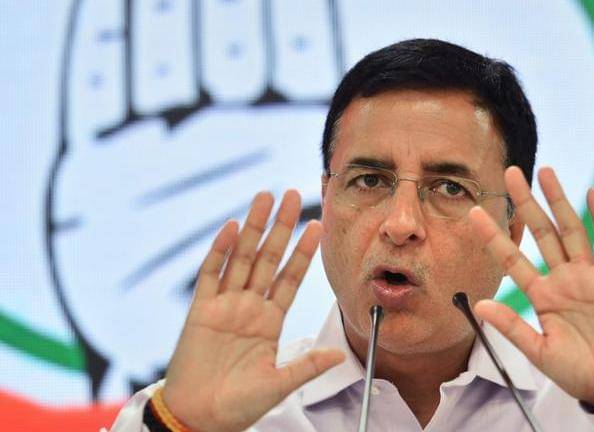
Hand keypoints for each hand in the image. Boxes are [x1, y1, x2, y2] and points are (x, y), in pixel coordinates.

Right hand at [162, 190, 343, 431]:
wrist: (200, 418)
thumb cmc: (239, 405)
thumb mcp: (280, 384)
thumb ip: (307, 366)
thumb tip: (339, 355)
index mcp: (269, 321)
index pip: (290, 277)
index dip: (303, 252)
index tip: (317, 226)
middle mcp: (249, 307)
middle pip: (268, 258)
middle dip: (281, 227)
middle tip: (293, 195)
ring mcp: (225, 306)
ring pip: (242, 257)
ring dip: (254, 228)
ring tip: (265, 198)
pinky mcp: (201, 311)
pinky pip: (211, 275)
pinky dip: (220, 251)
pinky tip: (232, 228)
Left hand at [469, 166, 593, 409]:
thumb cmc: (576, 372)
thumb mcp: (539, 351)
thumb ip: (511, 327)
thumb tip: (479, 305)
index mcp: (541, 296)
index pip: (512, 259)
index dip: (493, 236)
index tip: (474, 212)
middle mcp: (561, 280)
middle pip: (540, 233)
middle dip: (526, 202)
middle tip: (510, 172)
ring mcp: (587, 277)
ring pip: (570, 230)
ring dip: (558, 201)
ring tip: (545, 172)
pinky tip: (592, 193)